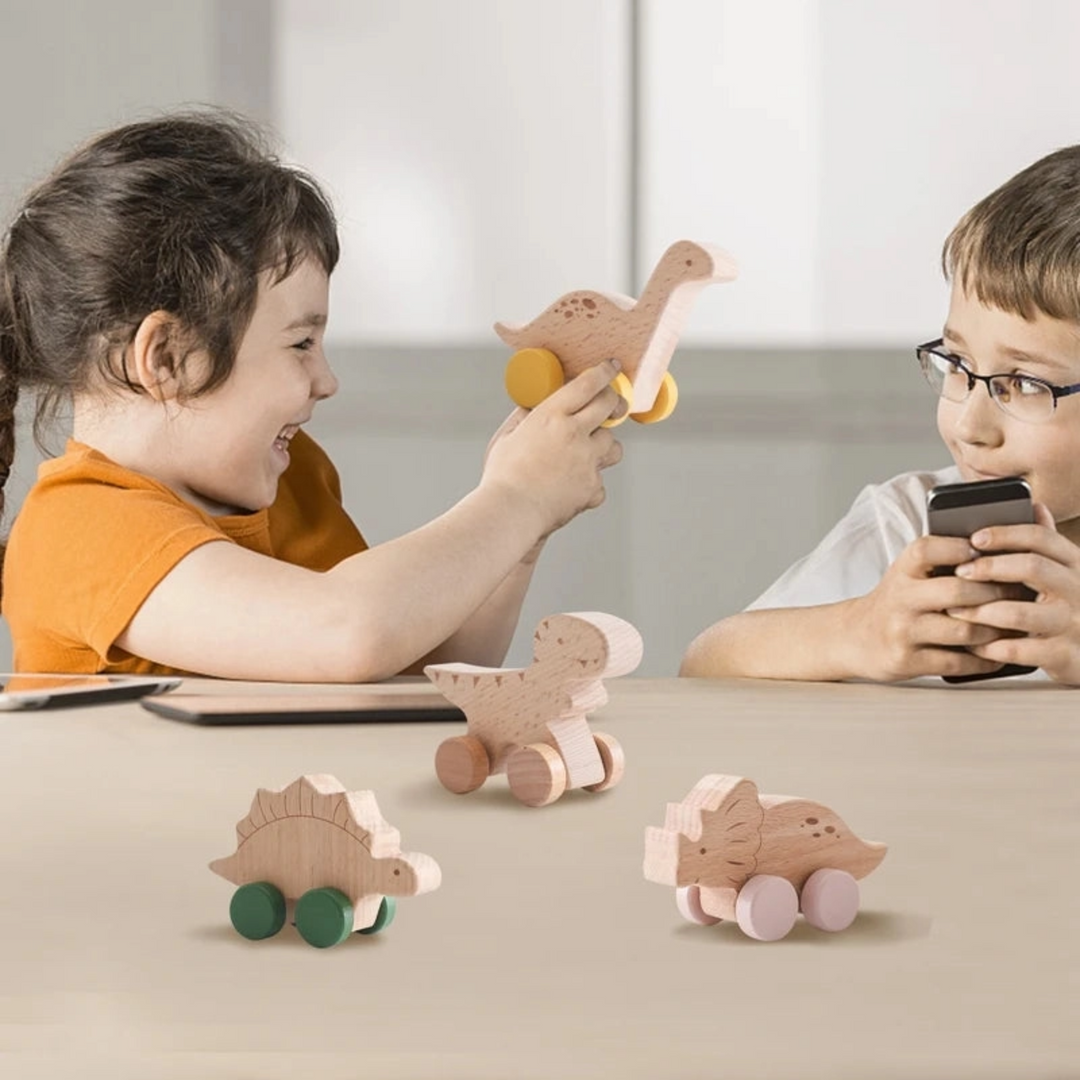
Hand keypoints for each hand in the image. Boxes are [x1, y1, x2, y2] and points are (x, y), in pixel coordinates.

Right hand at [480, 360, 624, 538]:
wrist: (511, 512)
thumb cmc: (502, 477)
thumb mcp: (506, 438)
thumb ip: (524, 418)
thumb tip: (534, 405)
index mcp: (551, 416)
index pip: (587, 384)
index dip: (604, 372)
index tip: (612, 367)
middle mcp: (574, 434)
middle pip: (609, 406)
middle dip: (613, 401)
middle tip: (612, 404)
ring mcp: (587, 461)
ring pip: (613, 444)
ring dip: (604, 446)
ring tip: (586, 454)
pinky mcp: (592, 487)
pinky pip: (600, 481)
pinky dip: (589, 483)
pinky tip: (571, 487)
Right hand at [846, 533, 1027, 681]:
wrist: (854, 636)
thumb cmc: (896, 602)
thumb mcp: (908, 575)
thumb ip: (942, 563)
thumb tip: (999, 553)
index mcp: (901, 571)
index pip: (928, 550)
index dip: (960, 548)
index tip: (986, 553)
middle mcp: (899, 599)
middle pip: (958, 592)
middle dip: (996, 594)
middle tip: (1018, 595)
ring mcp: (902, 631)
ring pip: (965, 630)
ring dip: (995, 630)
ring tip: (1011, 627)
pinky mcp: (906, 660)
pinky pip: (957, 661)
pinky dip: (983, 659)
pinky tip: (995, 653)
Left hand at [947, 503, 1079, 683]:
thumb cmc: (1070, 608)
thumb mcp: (1066, 573)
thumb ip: (1048, 545)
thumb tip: (1035, 505)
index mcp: (1076, 564)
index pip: (1041, 538)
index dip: (1005, 534)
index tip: (974, 538)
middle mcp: (1078, 590)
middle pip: (1032, 567)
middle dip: (989, 567)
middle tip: (960, 571)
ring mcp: (1073, 623)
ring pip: (1019, 612)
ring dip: (980, 610)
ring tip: (955, 610)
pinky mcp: (1065, 655)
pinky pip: (1018, 649)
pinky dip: (989, 646)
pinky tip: (972, 644)